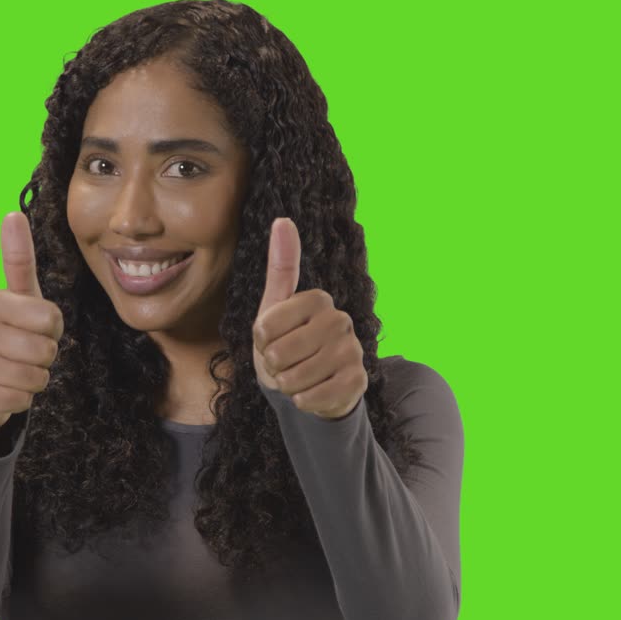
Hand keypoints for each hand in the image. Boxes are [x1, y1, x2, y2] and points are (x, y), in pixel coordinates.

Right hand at [0, 211, 63, 433]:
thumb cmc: (10, 333)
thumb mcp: (21, 298)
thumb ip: (18, 259)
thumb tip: (11, 214)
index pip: (49, 317)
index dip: (53, 328)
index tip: (38, 327)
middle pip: (43, 349)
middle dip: (46, 356)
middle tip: (30, 353)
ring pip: (32, 376)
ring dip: (35, 379)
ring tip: (19, 370)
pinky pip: (19, 400)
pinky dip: (22, 399)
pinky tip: (7, 390)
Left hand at [252, 218, 366, 419]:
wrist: (310, 386)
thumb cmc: (286, 343)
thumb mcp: (273, 309)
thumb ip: (281, 267)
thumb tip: (283, 219)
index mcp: (317, 299)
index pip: (266, 326)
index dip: (261, 340)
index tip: (271, 339)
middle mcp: (340, 320)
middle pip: (280, 353)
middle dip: (273, 366)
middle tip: (285, 363)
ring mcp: (353, 350)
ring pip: (297, 377)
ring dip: (287, 385)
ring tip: (297, 377)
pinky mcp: (359, 381)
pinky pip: (315, 396)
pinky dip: (304, 400)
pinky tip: (312, 392)